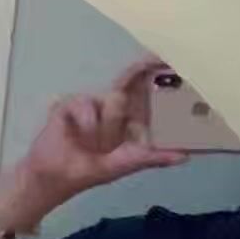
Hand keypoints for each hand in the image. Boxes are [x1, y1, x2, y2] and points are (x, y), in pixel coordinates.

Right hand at [0, 55, 186, 223]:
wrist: (54, 177)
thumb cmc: (89, 170)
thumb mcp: (126, 164)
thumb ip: (153, 158)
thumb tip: (186, 156)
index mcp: (129, 116)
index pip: (146, 90)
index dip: (157, 74)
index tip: (170, 62)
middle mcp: (112, 105)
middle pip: (130, 83)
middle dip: (142, 74)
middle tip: (148, 77)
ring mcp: (91, 102)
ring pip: (113, 100)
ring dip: (107, 128)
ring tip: (95, 145)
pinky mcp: (69, 104)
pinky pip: (87, 104)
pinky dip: (87, 124)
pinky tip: (79, 136)